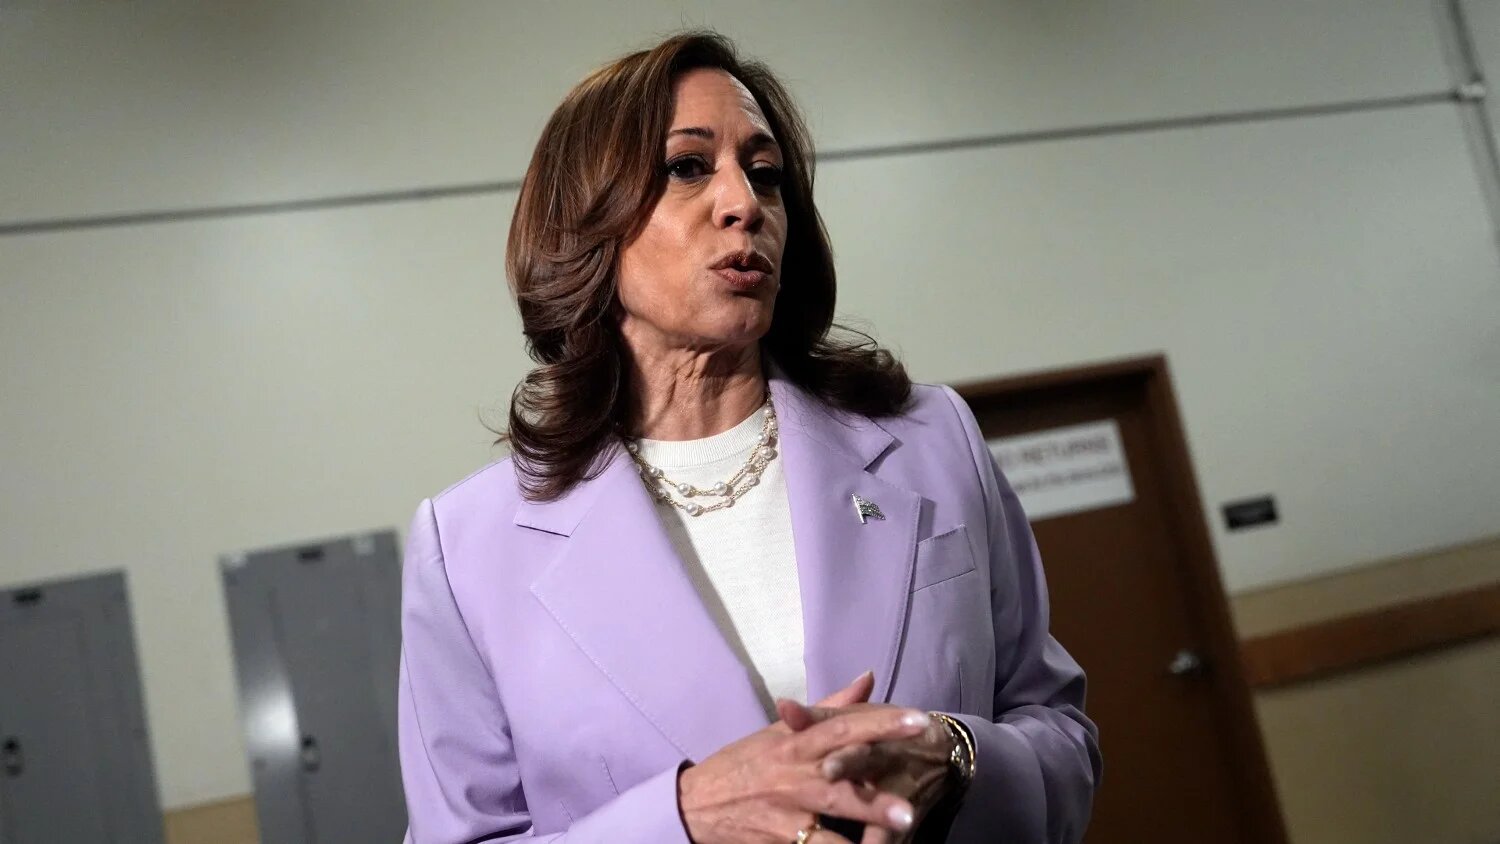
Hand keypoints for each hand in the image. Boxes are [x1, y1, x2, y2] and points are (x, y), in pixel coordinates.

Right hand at [678, 672, 928, 843]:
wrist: (694, 804)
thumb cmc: (743, 765)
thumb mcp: (780, 733)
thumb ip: (828, 709)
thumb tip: (869, 678)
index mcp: (797, 742)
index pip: (843, 726)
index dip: (882, 723)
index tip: (919, 720)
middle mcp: (794, 772)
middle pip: (844, 768)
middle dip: (881, 772)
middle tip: (918, 778)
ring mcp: (788, 807)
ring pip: (834, 812)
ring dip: (869, 818)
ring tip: (905, 825)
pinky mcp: (780, 838)